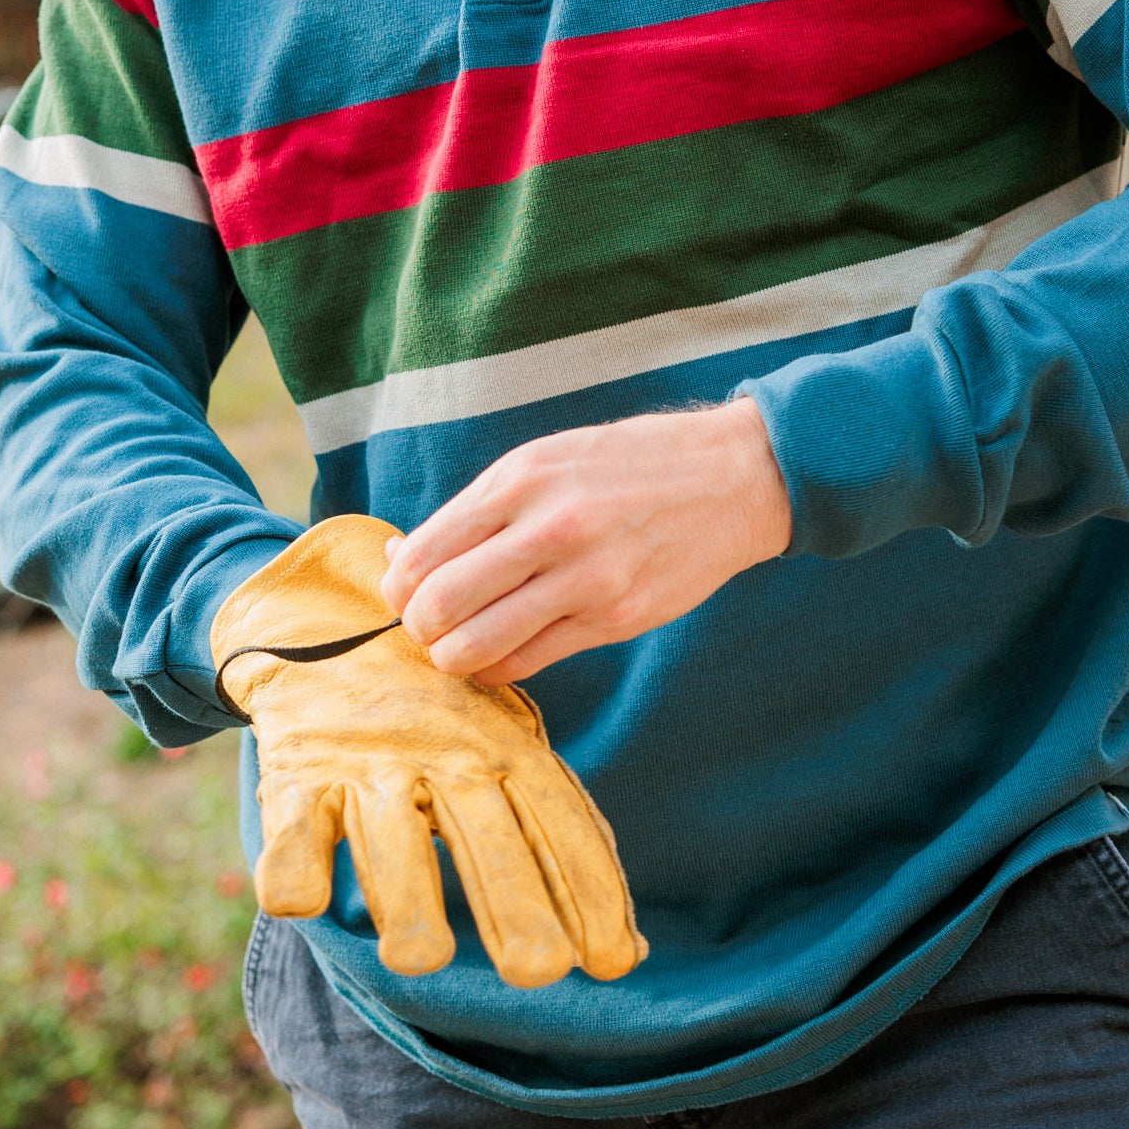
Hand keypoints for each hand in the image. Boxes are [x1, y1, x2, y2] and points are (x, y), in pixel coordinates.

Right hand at [210, 518, 644, 984]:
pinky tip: (305, 903)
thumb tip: (628, 958)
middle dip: (514, 902)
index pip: (558, 825)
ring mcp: (368, 767)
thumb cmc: (441, 722)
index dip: (589, 893)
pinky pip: (292, 829)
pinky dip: (293, 866)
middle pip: (485, 835)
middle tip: (538, 970)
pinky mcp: (295, 776)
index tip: (613, 962)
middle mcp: (444, 759)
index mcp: (506, 753)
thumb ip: (561, 851)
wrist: (327, 621)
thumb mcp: (508, 760)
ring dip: (406, 899)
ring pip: (389, 838)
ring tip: (421, 959)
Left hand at [379, 398, 791, 682]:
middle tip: (429, 628)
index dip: (398, 587)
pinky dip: (498, 668)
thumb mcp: (546, 461)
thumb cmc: (628, 467)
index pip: (423, 553)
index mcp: (520, 481)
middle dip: (419, 628)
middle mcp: (548, 530)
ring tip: (460, 648)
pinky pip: (528, 661)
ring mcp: (584, 580)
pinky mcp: (614, 619)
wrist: (731, 478)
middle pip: (440, 605)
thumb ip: (478, 509)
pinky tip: (501, 654)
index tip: (405, 594)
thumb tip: (402, 556)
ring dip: (452, 658)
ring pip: (478, 645)